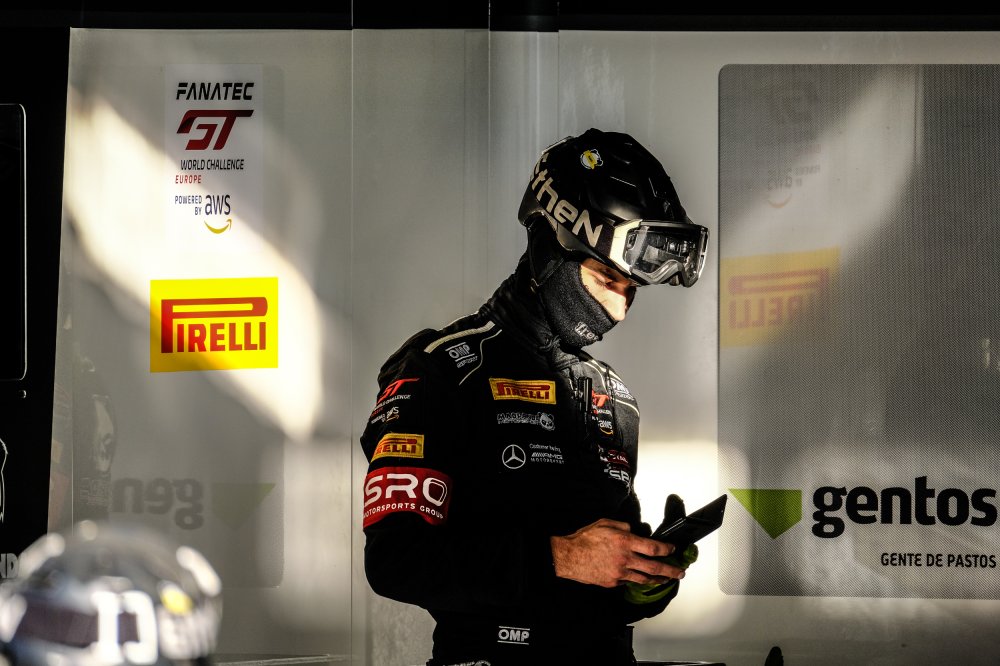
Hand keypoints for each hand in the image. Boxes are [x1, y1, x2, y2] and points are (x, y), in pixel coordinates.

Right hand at [549, 518, 687, 587]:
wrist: (568, 557)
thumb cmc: (584, 539)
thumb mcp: (605, 523)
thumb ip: (623, 527)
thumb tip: (635, 532)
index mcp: (625, 542)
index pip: (653, 548)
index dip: (666, 549)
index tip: (672, 549)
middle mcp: (625, 559)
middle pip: (654, 567)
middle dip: (671, 570)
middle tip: (680, 571)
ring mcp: (619, 573)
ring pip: (644, 579)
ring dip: (658, 579)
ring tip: (667, 579)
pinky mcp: (613, 582)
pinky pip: (629, 582)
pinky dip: (637, 580)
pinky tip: (641, 579)